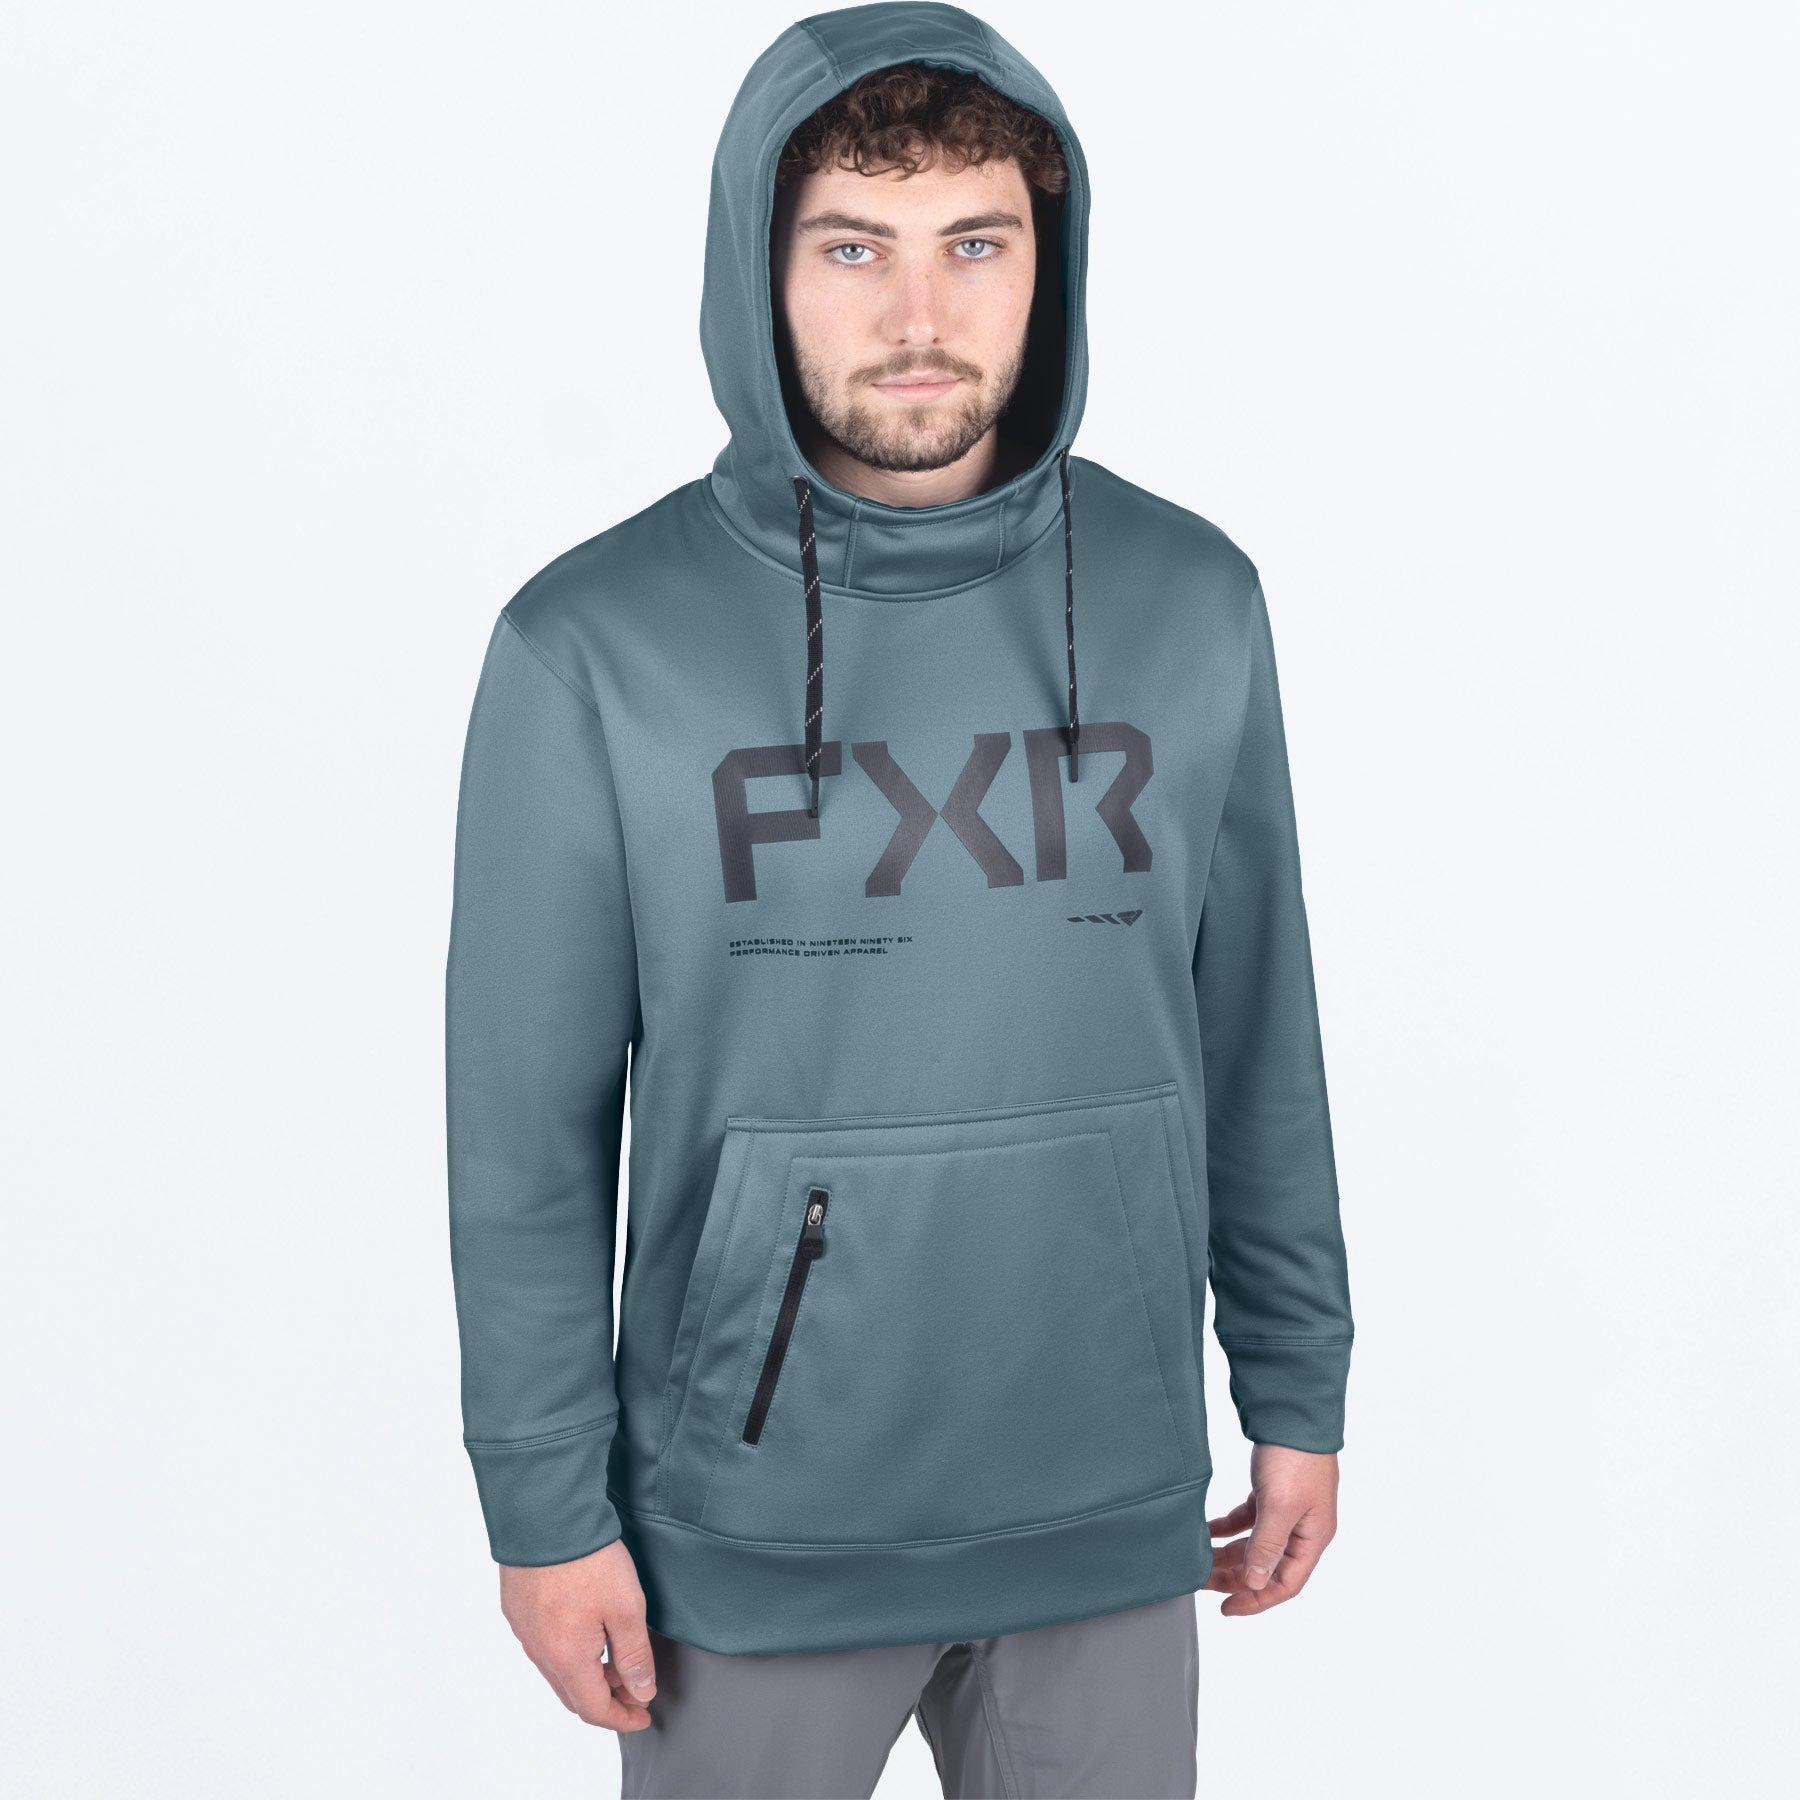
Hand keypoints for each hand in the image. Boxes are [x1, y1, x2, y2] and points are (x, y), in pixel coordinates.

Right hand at [499, 1538, 656, 1729]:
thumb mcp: (627, 1608)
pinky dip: (569, 1650)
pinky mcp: (517, 1608)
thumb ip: (635, 1656)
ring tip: (617, 1657)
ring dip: (588, 1673)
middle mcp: (540, 1652)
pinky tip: (587, 1628)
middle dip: (607, 1698)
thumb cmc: (588, 1560)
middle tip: (634, 1688)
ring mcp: (525, 1630)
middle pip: (573, 1694)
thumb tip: (641, 1693)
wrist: (544, 1516)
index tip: (643, 1716)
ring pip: (557, 1669)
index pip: (594, 1710)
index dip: (622, 1719)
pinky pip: (544, 1644)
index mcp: (567, 1659)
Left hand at [1203, 1443, 1338, 1616]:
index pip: (1285, 1584)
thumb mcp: (1280, 1505)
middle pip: (1267, 1566)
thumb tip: (1254, 1582)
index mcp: (1312, 1538)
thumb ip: (1267, 1546)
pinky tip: (1207, 1530)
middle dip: (1235, 1577)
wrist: (1292, 1411)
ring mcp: (1286, 1510)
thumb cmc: (1295, 1457)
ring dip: (1229, 1554)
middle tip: (1203, 1581)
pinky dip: (1228, 1528)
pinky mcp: (1271, 1492)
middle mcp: (1301, 1529)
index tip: (1226, 1608)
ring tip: (1201, 1560)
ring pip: (1255, 1544)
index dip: (1256, 1599)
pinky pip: (1248, 1520)